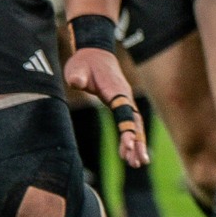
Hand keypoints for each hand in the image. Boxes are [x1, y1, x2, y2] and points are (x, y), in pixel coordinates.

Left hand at [64, 48, 148, 166]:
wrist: (95, 53)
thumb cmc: (85, 62)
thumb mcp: (77, 68)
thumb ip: (78, 76)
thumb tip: (77, 82)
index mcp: (116, 90)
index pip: (125, 113)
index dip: (127, 129)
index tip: (127, 145)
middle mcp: (125, 97)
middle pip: (135, 123)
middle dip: (138, 142)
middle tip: (139, 162)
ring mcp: (125, 100)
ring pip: (135, 125)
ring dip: (137, 144)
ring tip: (137, 164)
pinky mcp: (122, 104)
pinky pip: (129, 123)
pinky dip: (131, 138)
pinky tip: (128, 153)